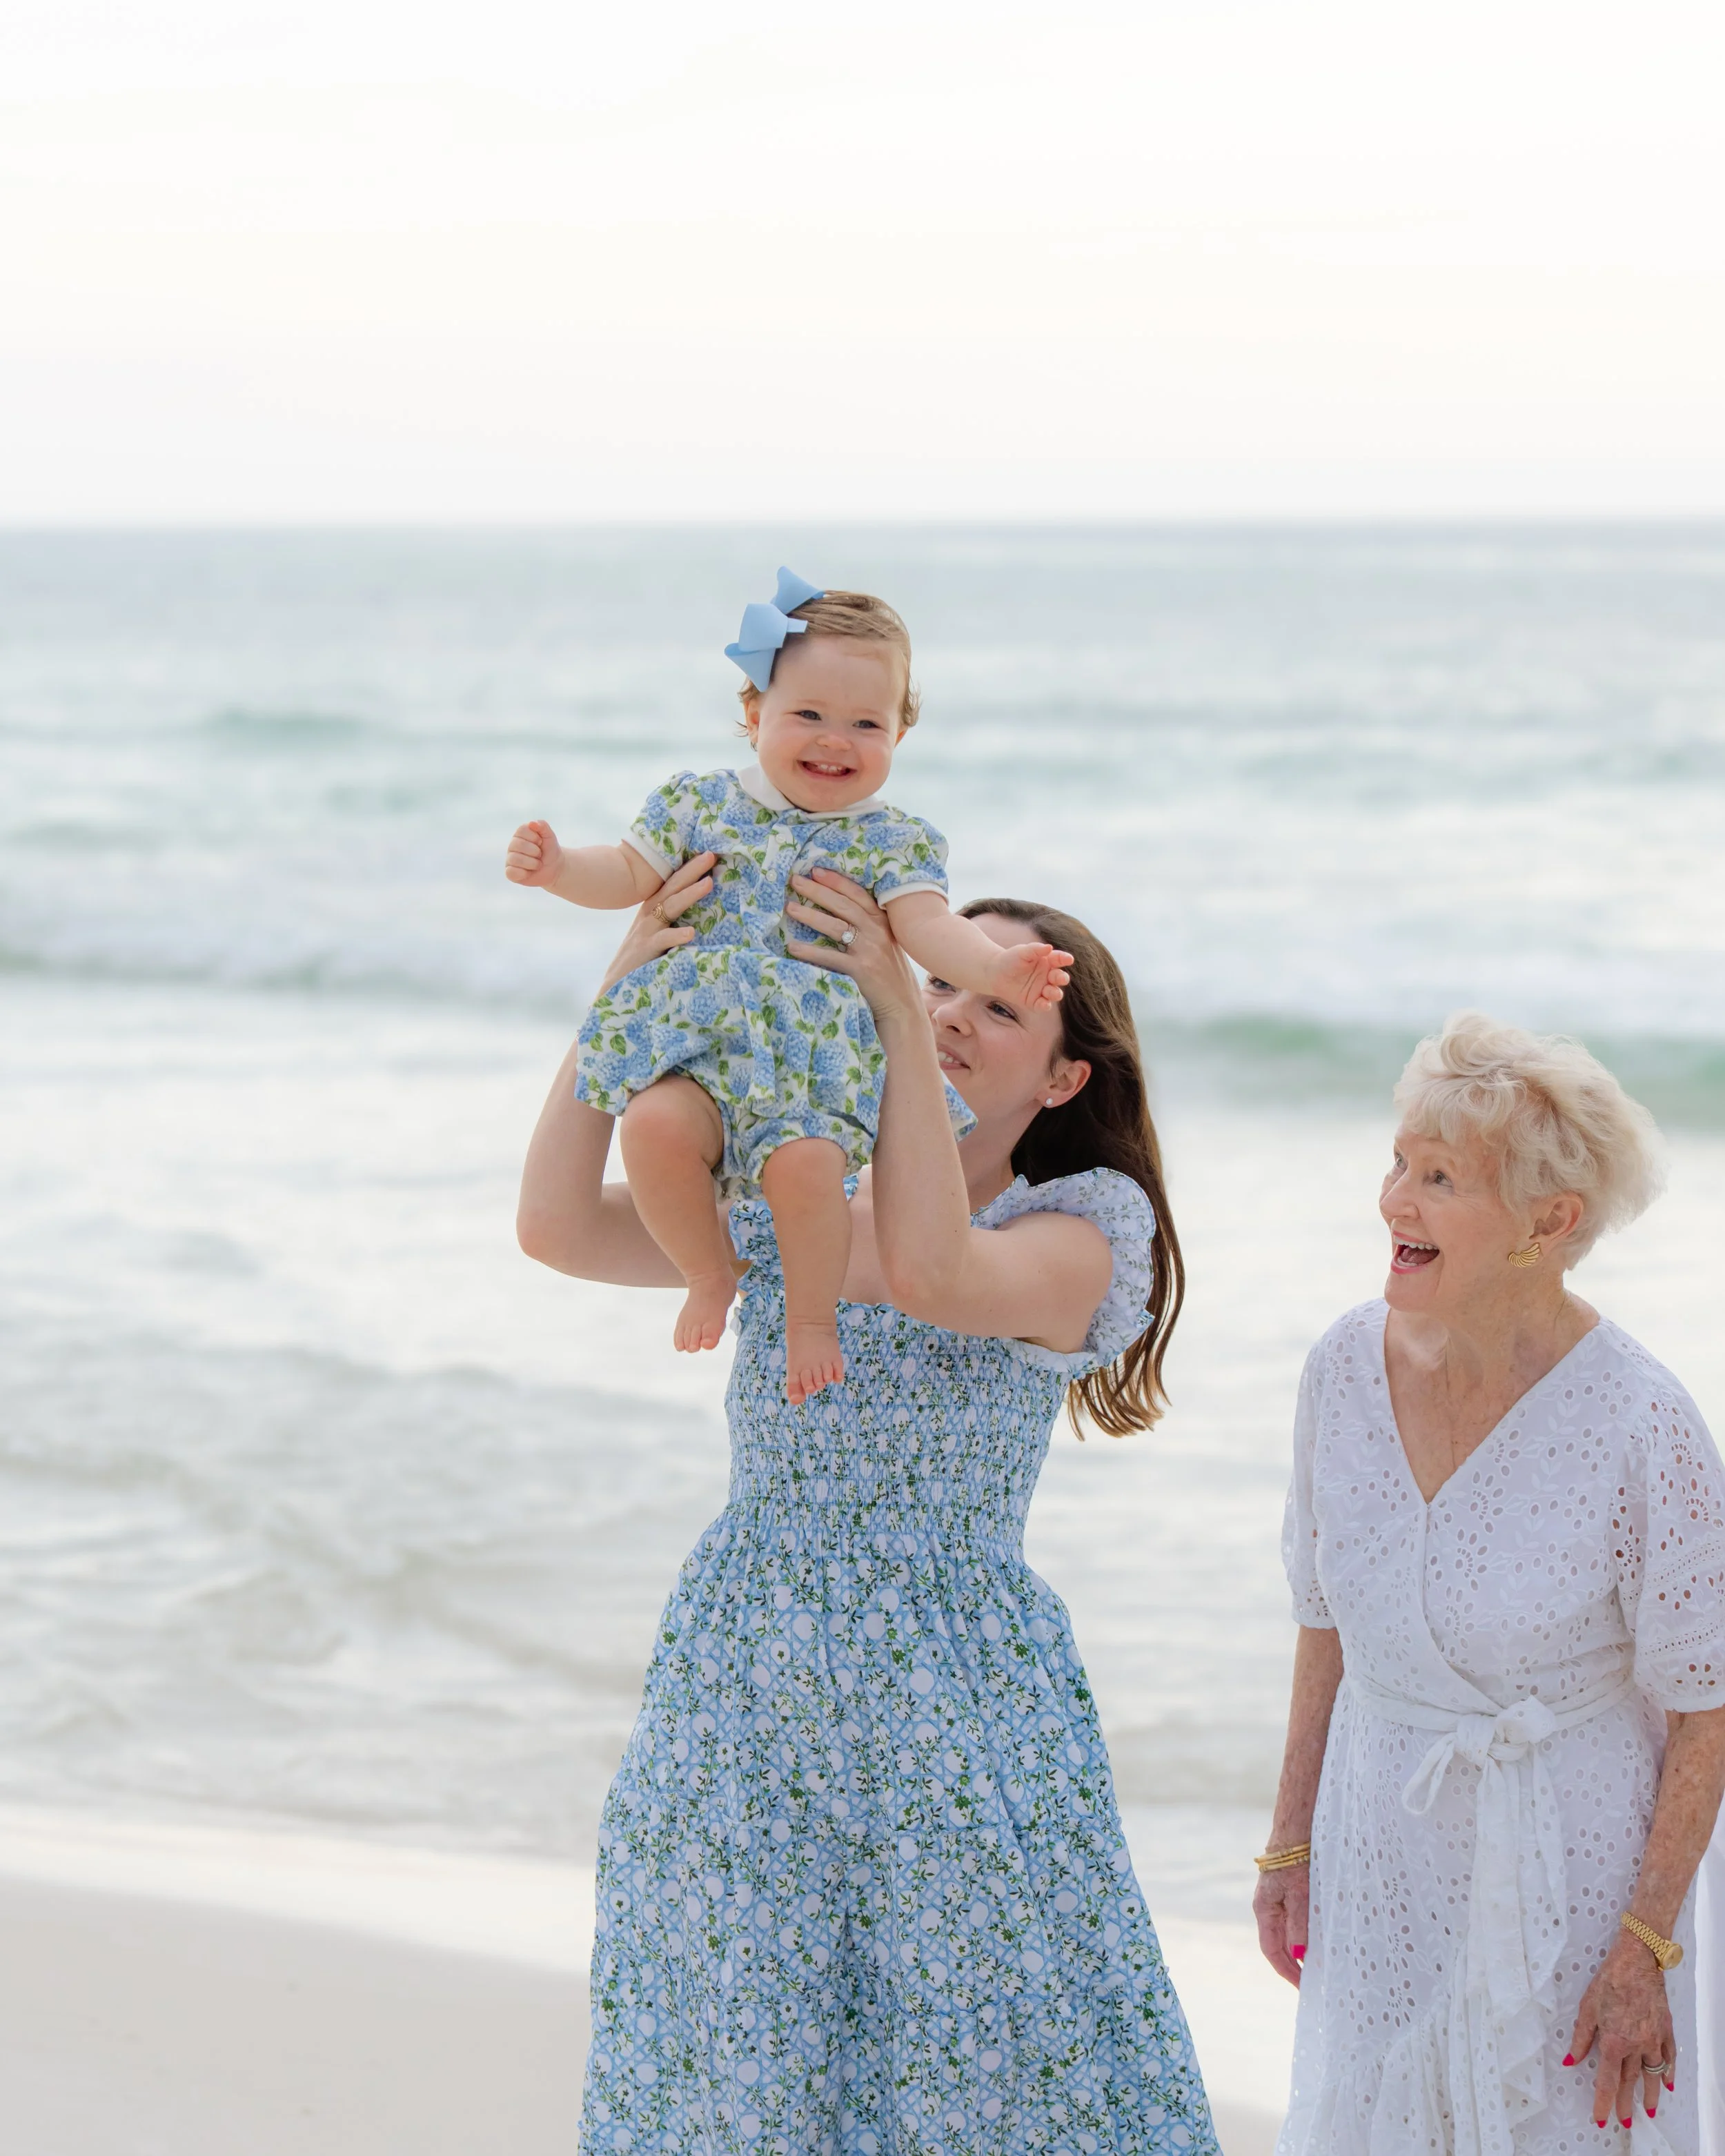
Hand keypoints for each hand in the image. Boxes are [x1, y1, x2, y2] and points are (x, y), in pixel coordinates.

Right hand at [506, 819, 563, 886]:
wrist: (554, 868)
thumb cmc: (549, 850)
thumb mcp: (550, 836)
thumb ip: (543, 826)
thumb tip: (532, 823)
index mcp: (519, 834)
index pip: (521, 830)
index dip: (535, 837)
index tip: (541, 842)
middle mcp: (512, 845)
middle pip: (518, 845)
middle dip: (535, 851)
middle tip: (540, 855)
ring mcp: (510, 859)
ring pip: (515, 859)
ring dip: (532, 863)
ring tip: (537, 864)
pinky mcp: (510, 873)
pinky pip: (511, 872)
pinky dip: (524, 873)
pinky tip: (529, 872)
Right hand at [597, 853, 716, 992]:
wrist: (615, 985)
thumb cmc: (642, 960)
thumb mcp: (658, 935)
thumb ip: (673, 921)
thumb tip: (703, 914)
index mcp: (653, 910)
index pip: (671, 883)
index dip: (688, 868)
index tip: (707, 854)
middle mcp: (648, 915)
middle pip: (671, 887)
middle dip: (691, 870)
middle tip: (711, 855)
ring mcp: (646, 932)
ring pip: (669, 907)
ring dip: (689, 894)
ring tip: (709, 884)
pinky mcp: (645, 951)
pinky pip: (663, 941)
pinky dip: (676, 936)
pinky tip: (691, 933)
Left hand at [784, 870, 920, 1026]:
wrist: (903, 1008)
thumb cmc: (891, 976)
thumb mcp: (886, 945)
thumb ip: (870, 927)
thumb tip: (840, 912)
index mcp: (883, 922)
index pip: (857, 894)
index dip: (836, 881)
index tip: (815, 870)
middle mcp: (878, 932)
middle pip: (843, 905)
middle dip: (817, 891)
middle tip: (795, 881)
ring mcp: (871, 950)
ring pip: (835, 926)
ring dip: (810, 916)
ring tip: (789, 908)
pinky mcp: (862, 970)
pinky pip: (831, 957)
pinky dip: (810, 952)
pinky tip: (792, 947)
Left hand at [986, 939, 1072, 1012]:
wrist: (993, 973)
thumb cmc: (1010, 959)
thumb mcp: (1022, 952)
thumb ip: (1035, 949)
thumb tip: (1049, 947)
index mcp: (1047, 961)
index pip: (1059, 960)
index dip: (1064, 959)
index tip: (1068, 959)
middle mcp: (1047, 976)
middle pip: (1059, 978)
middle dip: (1062, 978)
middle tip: (1060, 978)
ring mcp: (1041, 989)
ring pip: (1054, 993)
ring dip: (1055, 993)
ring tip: (1052, 992)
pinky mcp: (1033, 1001)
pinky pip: (1042, 1005)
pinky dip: (1045, 1006)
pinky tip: (1044, 1004)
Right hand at [1253, 1861, 1308, 1988]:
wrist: (1295, 1830)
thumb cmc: (1296, 1861)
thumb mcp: (1299, 1894)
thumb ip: (1298, 1924)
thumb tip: (1299, 1955)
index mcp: (1264, 1910)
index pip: (1271, 1950)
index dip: (1286, 1971)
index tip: (1303, 1986)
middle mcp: (1266, 1908)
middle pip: (1276, 1944)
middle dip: (1291, 1965)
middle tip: (1311, 1981)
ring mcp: (1275, 1900)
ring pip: (1284, 1934)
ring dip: (1296, 1951)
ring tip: (1315, 1966)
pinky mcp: (1285, 1892)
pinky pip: (1291, 1921)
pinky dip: (1300, 1935)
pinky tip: (1314, 1939)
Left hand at [1567, 1934, 1675, 2128]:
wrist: (1637, 1961)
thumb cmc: (1609, 1981)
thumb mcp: (1587, 2008)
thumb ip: (1581, 2038)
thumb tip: (1571, 2060)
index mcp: (1614, 2042)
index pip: (1608, 2081)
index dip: (1604, 2102)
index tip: (1601, 2118)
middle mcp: (1636, 2045)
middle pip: (1631, 2082)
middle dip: (1626, 2104)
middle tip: (1624, 2122)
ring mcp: (1654, 2039)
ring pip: (1653, 2075)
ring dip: (1650, 2094)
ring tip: (1648, 2111)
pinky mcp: (1666, 2030)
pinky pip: (1669, 2058)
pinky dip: (1668, 2073)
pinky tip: (1667, 2084)